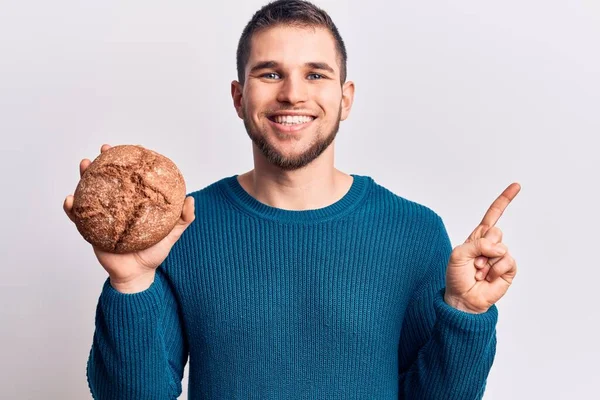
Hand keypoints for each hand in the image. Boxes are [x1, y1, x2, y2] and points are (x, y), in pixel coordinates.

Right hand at [63, 144, 195, 292]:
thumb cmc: (153, 253)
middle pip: (107, 179)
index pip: (131, 178)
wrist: (137, 275)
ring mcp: (102, 216)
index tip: (132, 148)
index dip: (130, 162)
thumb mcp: (172, 234)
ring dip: (84, 176)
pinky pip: (77, 218)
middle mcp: (116, 206)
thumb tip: (190, 199)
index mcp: (133, 203)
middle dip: (104, 162)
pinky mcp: (89, 230)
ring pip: (89, 192)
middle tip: (104, 150)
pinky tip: (69, 200)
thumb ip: (183, 218)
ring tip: (85, 164)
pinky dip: (70, 207)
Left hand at [444, 183, 520, 313]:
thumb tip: (499, 247)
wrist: (463, 298)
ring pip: (501, 247)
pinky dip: (496, 269)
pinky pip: (508, 261)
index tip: (516, 186)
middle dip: (483, 247)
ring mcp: (500, 257)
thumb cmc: (457, 276)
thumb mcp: (458, 254)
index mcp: (477, 237)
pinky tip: (488, 278)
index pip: (493, 215)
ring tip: (479, 272)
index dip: (504, 200)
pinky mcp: (508, 269)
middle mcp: (491, 245)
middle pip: (495, 231)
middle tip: (474, 263)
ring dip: (486, 262)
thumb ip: (476, 244)